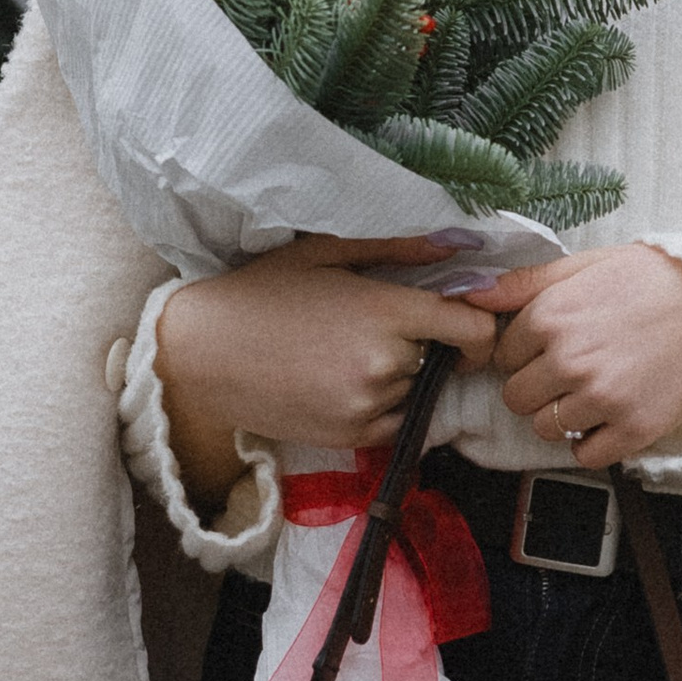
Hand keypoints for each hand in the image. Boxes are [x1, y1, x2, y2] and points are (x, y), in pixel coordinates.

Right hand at [155, 237, 498, 499]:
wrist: (202, 353)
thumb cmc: (262, 292)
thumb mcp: (326, 252)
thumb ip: (399, 248)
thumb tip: (461, 242)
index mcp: (385, 312)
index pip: (475, 330)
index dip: (479, 325)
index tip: (460, 321)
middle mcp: (385, 365)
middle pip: (444, 359)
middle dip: (426, 345)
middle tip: (378, 328)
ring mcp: (369, 407)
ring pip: (419, 392)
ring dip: (402, 376)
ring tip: (348, 354)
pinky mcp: (352, 438)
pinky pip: (399, 423)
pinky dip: (386, 405)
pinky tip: (344, 381)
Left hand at [466, 242, 681, 470]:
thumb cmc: (653, 281)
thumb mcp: (587, 265)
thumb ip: (527, 282)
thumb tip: (474, 294)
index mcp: (552, 316)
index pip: (503, 355)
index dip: (524, 354)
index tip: (548, 350)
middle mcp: (570, 359)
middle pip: (516, 398)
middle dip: (535, 389)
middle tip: (567, 376)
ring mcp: (601, 397)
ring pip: (545, 429)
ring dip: (561, 417)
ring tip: (590, 395)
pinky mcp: (632, 427)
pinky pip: (585, 455)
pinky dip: (591, 443)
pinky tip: (607, 420)